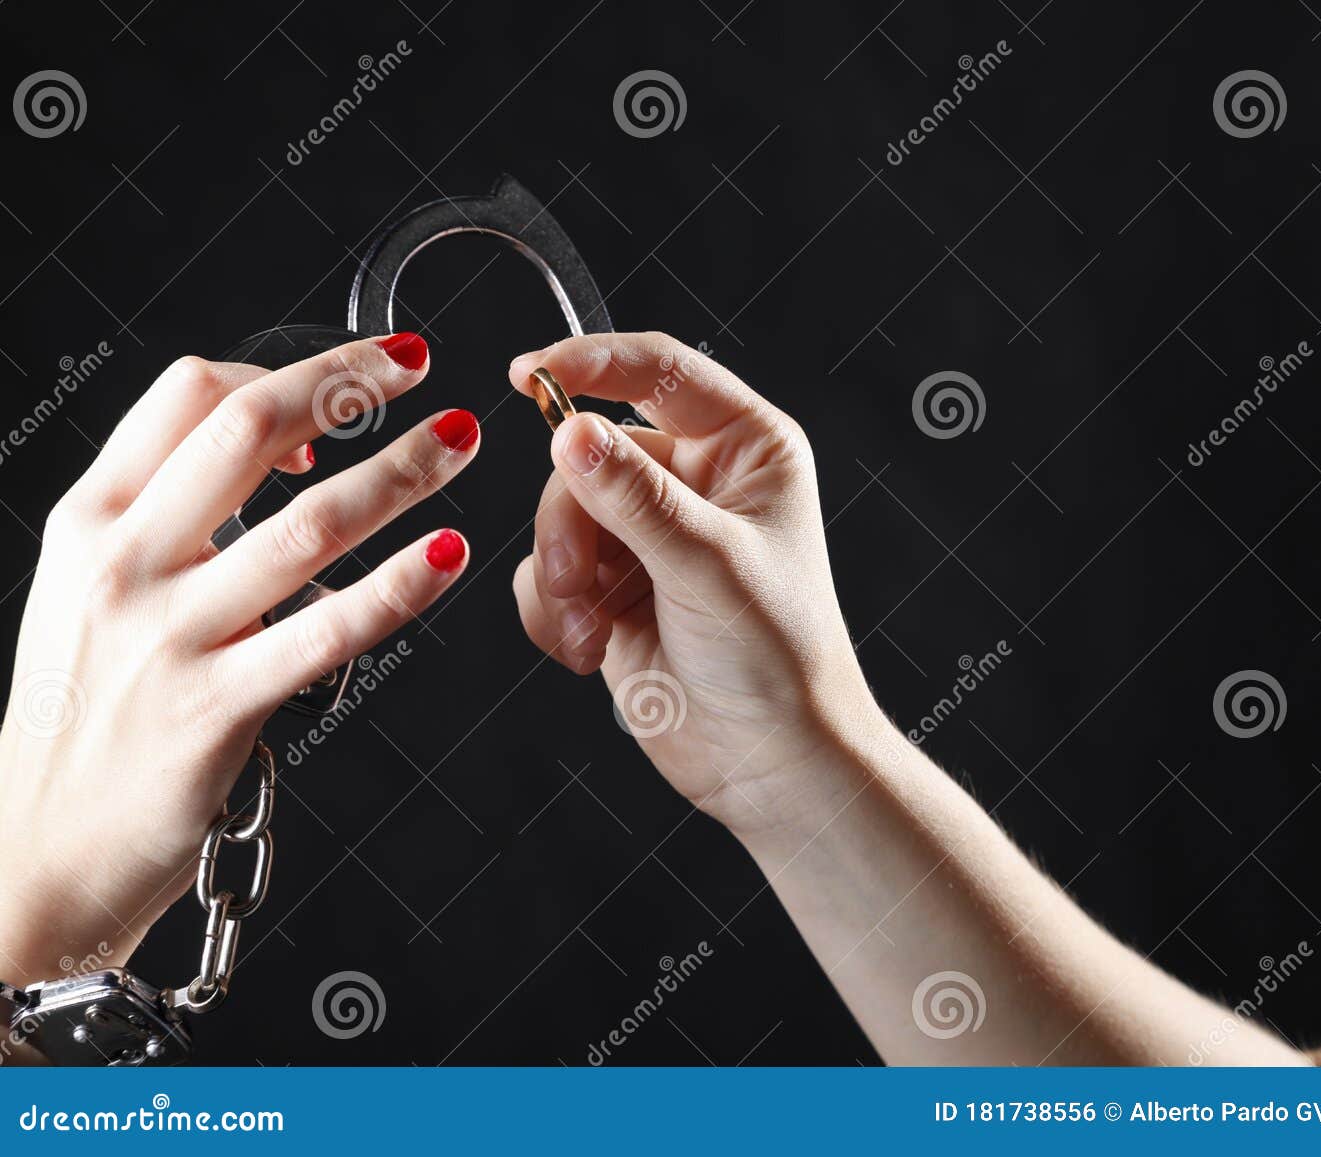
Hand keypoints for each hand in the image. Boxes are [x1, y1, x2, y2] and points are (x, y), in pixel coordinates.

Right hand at [0, 334, 477, 985]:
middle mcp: (125, 562)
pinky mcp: (216, 708)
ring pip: (307, 523)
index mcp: (93, 518)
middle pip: (248, 428)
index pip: (190, 395)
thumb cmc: (84, 712)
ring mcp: (170, 634)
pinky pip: (327, 630)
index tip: (348, 384)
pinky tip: (451, 552)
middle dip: (348, 383)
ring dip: (400, 470)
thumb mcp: (92, 587)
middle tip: (420, 366)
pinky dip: (400, 585)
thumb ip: (165, 513)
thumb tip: (274, 446)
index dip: (283, 371)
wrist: (38, 849)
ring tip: (461, 442)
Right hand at [511, 332, 878, 833]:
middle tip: (582, 583)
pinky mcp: (615, 586)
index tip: (527, 374)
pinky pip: (548, 568)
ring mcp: (652, 534)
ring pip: (560, 513)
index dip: (590, 363)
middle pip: (590, 452)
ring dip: (562, 576)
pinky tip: (587, 649)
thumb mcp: (706, 565)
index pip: (659, 372)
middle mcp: (697, 481)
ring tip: (592, 632)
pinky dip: (554, 609)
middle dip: (571, 521)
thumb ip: (632, 496)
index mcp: (745, 448)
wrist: (772, 764)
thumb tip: (568, 430)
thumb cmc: (777, 661)